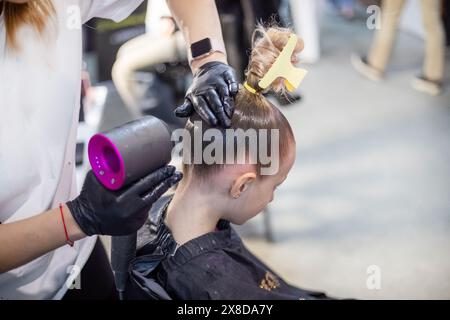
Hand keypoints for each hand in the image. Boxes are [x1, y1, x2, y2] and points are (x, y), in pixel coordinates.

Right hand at [67, 166, 181, 235]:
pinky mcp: (135, 226)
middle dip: (166, 181)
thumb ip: (108, 167)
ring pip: (151, 202)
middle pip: (154, 193)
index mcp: (119, 199)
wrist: (84, 220)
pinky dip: (149, 201)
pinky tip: (154, 192)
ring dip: (160, 190)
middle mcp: (128, 212)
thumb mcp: (95, 178)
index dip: (159, 175)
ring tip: (169, 179)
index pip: (145, 185)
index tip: (168, 167)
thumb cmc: (89, 196)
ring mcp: (133, 221)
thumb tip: (121, 151)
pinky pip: (145, 211)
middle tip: (174, 172)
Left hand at [175, 61, 238, 127]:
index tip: (214, 123)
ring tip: (230, 113)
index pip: (201, 105)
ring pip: (222, 91)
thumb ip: (186, 108)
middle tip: (226, 124)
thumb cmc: (200, 90)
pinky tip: (234, 93)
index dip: (207, 114)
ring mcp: (217, 80)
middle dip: (220, 113)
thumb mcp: (190, 98)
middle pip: (214, 100)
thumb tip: (176, 113)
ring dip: (227, 102)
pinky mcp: (227, 74)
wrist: (208, 69)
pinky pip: (230, 80)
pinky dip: (232, 85)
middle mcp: (207, 87)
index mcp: (196, 94)